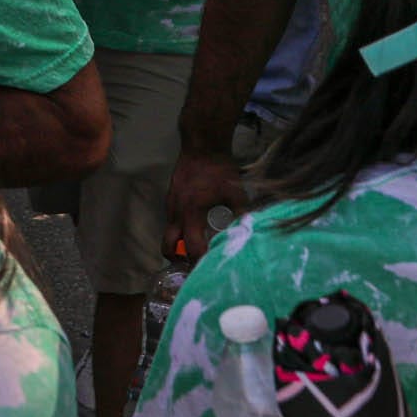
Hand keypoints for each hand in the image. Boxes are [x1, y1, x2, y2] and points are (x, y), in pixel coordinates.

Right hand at [164, 146, 247, 264]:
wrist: (202, 145)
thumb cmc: (219, 169)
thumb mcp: (235, 192)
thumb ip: (242, 214)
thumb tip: (249, 234)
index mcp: (191, 213)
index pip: (191, 246)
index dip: (199, 261)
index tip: (208, 271)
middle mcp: (176, 212)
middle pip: (167, 246)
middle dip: (178, 259)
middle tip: (193, 264)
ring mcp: (170, 204)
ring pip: (168, 234)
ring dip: (178, 244)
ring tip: (196, 249)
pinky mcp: (171, 198)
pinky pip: (171, 221)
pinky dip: (180, 230)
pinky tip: (195, 227)